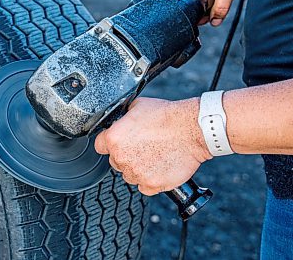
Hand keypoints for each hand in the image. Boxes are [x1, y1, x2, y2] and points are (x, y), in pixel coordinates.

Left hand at [94, 97, 211, 195]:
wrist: (192, 129)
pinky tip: (160, 166)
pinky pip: (144, 186)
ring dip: (138, 168)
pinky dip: (151, 179)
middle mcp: (121, 158)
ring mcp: (136, 173)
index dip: (109, 143)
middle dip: (126, 155)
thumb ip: (122, 117)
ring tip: (154, 155)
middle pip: (116, 161)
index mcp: (114, 139)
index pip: (100, 146)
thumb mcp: (137, 106)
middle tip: (143, 146)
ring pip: (129, 175)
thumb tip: (119, 120)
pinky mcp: (152, 184)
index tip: (120, 142)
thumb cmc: (167, 116)